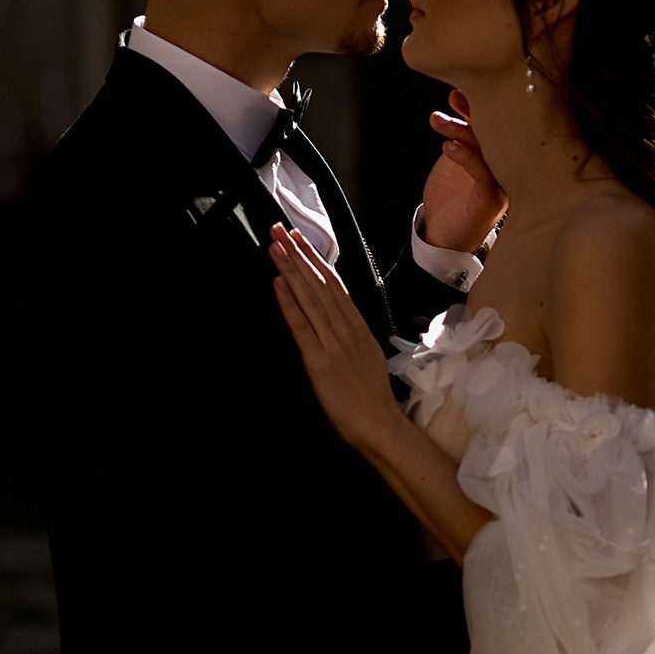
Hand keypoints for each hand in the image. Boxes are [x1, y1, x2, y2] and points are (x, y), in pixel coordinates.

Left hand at [271, 224, 406, 451]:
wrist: (380, 425)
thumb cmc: (372, 398)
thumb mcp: (367, 356)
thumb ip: (352, 336)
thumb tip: (340, 320)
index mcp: (357, 327)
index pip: (335, 285)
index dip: (316, 259)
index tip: (301, 238)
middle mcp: (345, 329)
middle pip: (320, 283)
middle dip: (299, 254)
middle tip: (280, 228)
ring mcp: (332, 343)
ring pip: (310, 297)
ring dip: (291, 269)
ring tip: (275, 246)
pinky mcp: (319, 360)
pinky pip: (302, 326)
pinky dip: (289, 302)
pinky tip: (278, 282)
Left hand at [420, 95, 505, 254]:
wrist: (444, 237)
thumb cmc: (451, 196)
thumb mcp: (455, 156)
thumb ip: (461, 133)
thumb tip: (458, 95)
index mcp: (500, 154)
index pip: (497, 125)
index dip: (480, 105)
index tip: (459, 92)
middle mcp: (508, 166)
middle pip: (495, 132)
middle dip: (474, 112)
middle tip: (453, 98)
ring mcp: (503, 183)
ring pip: (487, 149)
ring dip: (460, 131)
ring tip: (437, 121)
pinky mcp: (492, 199)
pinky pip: (483, 173)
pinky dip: (465, 156)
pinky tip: (448, 146)